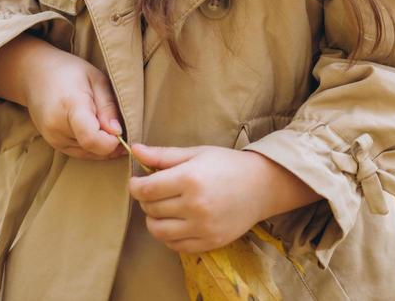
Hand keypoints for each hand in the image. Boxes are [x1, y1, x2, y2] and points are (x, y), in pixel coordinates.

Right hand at [24, 49, 126, 160]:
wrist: (35, 74)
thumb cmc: (69, 71)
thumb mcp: (96, 79)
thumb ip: (107, 106)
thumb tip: (118, 132)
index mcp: (70, 106)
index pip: (91, 138)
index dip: (111, 142)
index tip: (122, 131)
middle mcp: (57, 127)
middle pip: (92, 148)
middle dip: (111, 143)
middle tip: (121, 127)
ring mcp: (52, 137)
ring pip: (87, 154)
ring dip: (101, 146)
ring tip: (107, 124)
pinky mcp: (53, 143)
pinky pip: (79, 152)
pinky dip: (91, 146)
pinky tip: (97, 131)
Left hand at [128, 143, 269, 252]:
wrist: (260, 186)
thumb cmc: (226, 164)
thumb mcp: (195, 153)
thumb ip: (163, 155)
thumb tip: (135, 150)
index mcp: (190, 179)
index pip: (147, 189)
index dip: (135, 186)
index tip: (136, 182)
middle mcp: (195, 206)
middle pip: (151, 209)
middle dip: (145, 200)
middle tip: (152, 191)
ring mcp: (203, 228)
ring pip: (159, 231)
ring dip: (153, 220)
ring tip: (161, 208)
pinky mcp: (209, 242)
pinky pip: (176, 245)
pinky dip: (168, 235)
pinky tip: (174, 221)